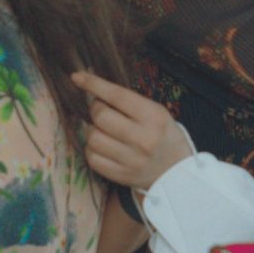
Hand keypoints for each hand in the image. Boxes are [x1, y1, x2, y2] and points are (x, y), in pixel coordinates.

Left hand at [74, 71, 193, 190]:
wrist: (176, 170)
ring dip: (93, 130)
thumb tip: (93, 90)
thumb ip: (128, 102)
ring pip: (93, 138)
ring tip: (103, 130)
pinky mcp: (121, 175)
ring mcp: (131, 160)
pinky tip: (103, 146)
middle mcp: (143, 139)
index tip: (77, 77)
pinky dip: (92, 149)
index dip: (94, 84)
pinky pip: (92, 158)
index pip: (117, 96)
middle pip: (100, 117)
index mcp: (154, 117)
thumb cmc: (163, 134)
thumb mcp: (156, 111)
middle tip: (102, 110)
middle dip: (95, 109)